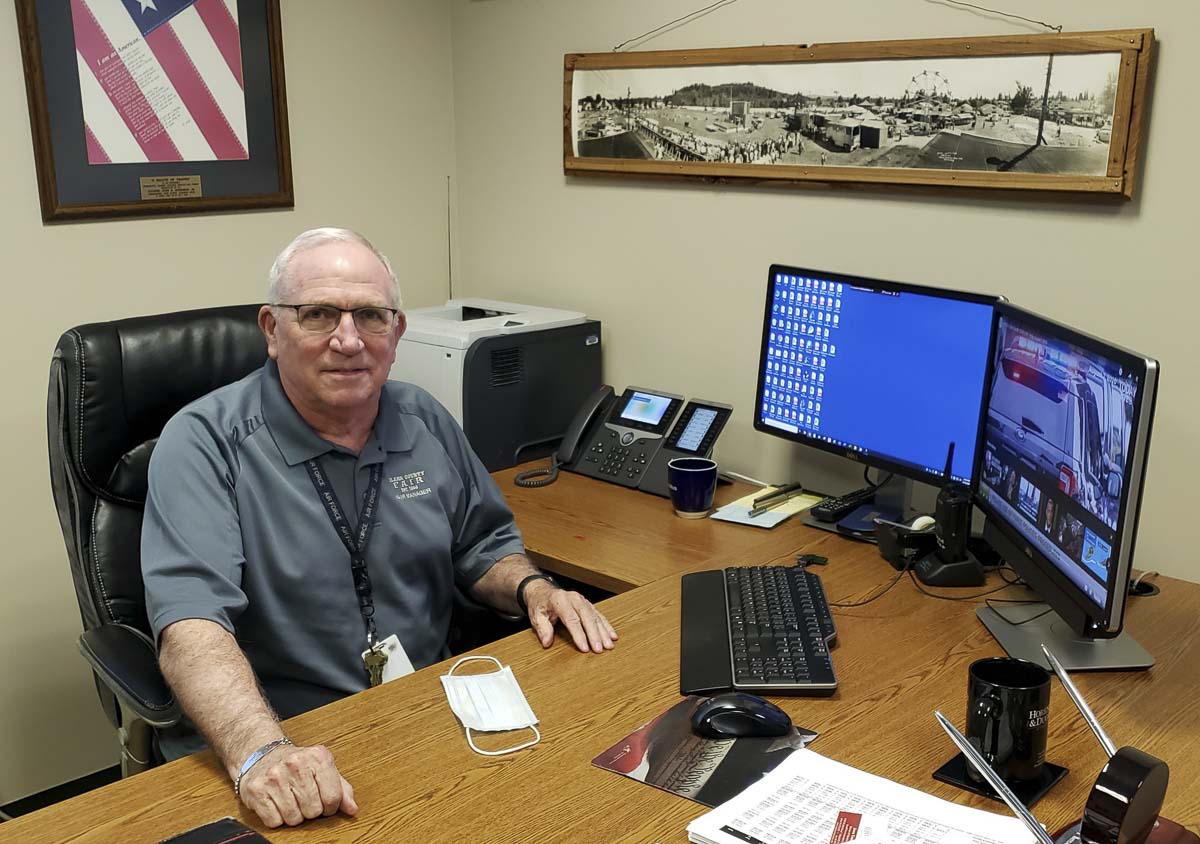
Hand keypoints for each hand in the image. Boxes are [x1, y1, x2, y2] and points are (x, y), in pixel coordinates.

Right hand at [238, 743, 357, 827]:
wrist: (261, 753)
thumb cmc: (297, 764)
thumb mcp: (323, 769)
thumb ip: (341, 789)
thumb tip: (352, 809)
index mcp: (317, 756)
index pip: (333, 797)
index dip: (331, 806)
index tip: (325, 802)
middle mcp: (295, 763)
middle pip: (313, 810)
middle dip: (311, 810)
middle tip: (304, 798)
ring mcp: (274, 776)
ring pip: (294, 818)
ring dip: (294, 815)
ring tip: (290, 799)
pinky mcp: (256, 790)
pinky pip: (274, 821)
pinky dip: (277, 818)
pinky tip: (277, 803)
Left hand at [525, 582, 617, 652]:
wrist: (543, 592)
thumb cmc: (540, 605)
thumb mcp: (536, 616)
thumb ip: (542, 629)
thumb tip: (546, 642)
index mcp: (560, 600)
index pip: (571, 619)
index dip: (579, 634)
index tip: (584, 648)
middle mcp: (573, 598)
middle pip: (587, 617)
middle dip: (594, 634)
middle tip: (599, 649)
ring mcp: (582, 600)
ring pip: (595, 616)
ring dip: (603, 631)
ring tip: (609, 645)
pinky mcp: (588, 604)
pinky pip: (599, 615)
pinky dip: (606, 626)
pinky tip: (612, 636)